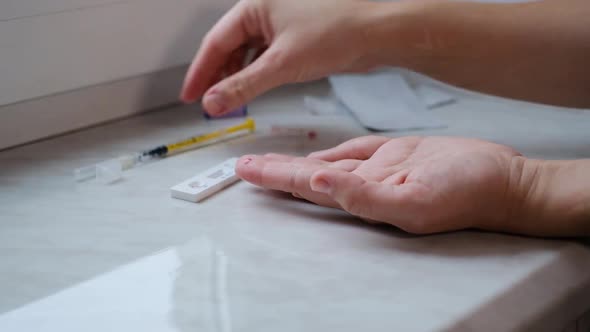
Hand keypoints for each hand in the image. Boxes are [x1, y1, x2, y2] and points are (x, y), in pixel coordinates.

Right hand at [180, 0, 400, 114]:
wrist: (379, 30)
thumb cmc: (338, 30)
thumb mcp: (282, 63)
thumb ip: (243, 85)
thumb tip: (214, 102)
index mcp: (255, 5)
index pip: (215, 42)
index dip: (200, 73)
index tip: (190, 95)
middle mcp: (265, 9)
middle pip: (229, 45)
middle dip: (218, 76)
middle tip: (209, 104)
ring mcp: (281, 20)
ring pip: (248, 51)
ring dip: (237, 76)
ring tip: (230, 101)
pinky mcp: (296, 33)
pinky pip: (266, 53)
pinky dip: (257, 71)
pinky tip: (254, 86)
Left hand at [236, 136, 524, 233]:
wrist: (505, 180)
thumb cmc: (469, 193)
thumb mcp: (417, 201)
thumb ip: (365, 197)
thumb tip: (320, 185)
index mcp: (365, 201)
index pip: (309, 188)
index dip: (277, 179)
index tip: (248, 173)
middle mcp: (366, 187)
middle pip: (310, 177)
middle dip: (275, 172)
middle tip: (243, 168)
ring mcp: (380, 171)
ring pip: (327, 164)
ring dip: (296, 163)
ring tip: (265, 163)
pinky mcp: (395, 156)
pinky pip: (355, 152)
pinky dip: (331, 153)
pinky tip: (312, 158)